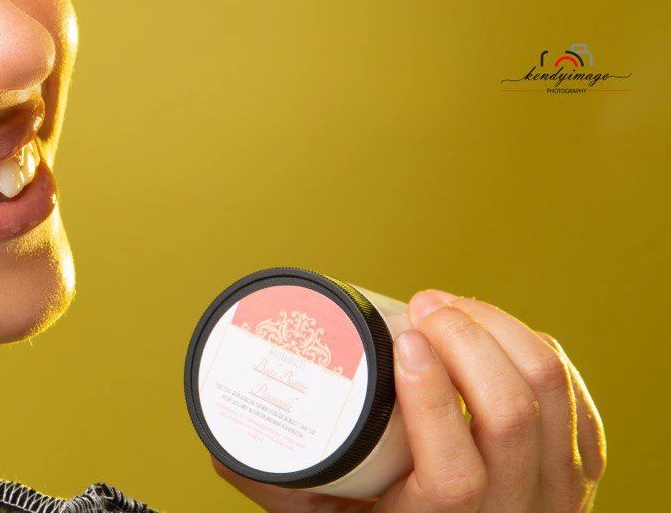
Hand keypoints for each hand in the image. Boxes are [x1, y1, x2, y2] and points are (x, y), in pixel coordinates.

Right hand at [210, 289, 606, 511]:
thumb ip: (273, 485)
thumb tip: (220, 439)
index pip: (457, 474)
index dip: (434, 395)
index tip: (400, 335)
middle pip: (514, 416)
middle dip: (469, 339)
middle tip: (423, 304)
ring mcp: (556, 494)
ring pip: (551, 392)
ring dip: (502, 330)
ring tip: (451, 305)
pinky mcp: (577, 469)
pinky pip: (575, 397)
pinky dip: (538, 350)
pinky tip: (497, 330)